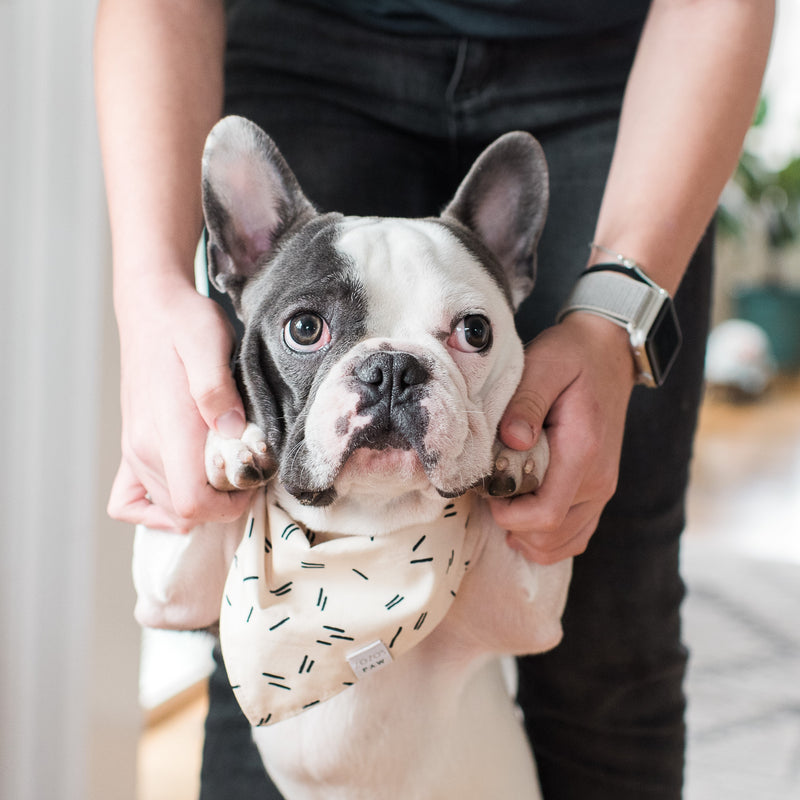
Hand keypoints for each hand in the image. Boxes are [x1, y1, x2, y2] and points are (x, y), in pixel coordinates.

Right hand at [108, 276, 253, 530]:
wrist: (152, 309)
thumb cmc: (185, 324)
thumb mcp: (210, 343)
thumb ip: (218, 389)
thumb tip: (233, 430)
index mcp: (168, 430)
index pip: (192, 503)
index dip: (229, 506)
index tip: (253, 481)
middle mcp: (145, 447)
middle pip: (183, 513)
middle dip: (223, 504)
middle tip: (248, 471)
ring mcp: (134, 449)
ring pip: (165, 510)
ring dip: (200, 503)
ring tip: (227, 472)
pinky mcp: (132, 446)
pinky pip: (128, 501)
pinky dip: (156, 508)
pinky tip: (187, 487)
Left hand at [487, 313, 635, 563]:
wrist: (609, 354)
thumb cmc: (571, 357)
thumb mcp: (544, 365)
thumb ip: (526, 403)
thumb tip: (511, 439)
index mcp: (583, 451)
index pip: (547, 513)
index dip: (509, 515)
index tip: (487, 493)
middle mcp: (599, 479)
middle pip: (552, 536)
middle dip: (513, 526)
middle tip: (489, 495)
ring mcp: (603, 489)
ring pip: (564, 542)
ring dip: (528, 535)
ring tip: (504, 505)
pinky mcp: (600, 491)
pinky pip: (577, 534)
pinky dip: (548, 537)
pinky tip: (524, 519)